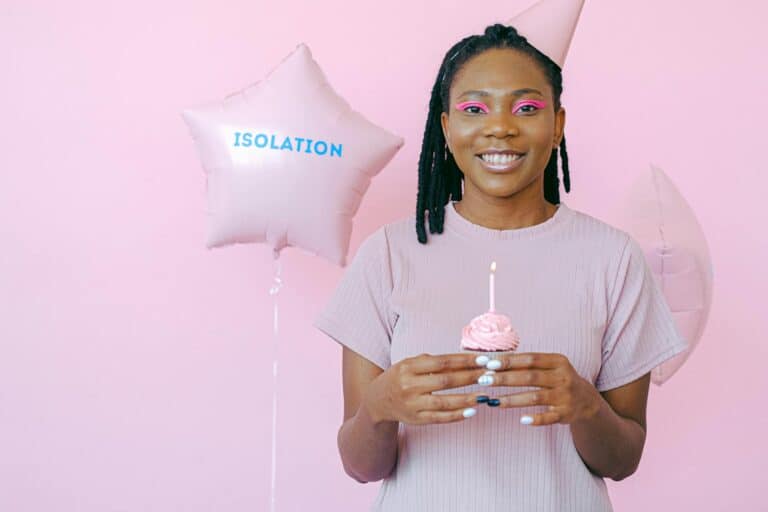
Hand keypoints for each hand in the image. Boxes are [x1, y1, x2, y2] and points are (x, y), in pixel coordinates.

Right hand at [363, 353, 491, 425]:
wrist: (377, 401)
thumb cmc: (399, 377)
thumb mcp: (409, 363)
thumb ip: (431, 360)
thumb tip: (463, 360)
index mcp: (408, 367)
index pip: (441, 362)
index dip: (463, 361)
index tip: (483, 360)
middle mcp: (409, 385)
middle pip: (445, 381)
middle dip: (470, 377)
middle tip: (490, 375)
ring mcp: (413, 404)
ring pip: (445, 402)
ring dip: (467, 398)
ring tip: (485, 395)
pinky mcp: (417, 419)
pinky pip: (440, 418)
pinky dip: (457, 415)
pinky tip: (472, 410)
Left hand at [480, 352, 601, 425]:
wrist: (587, 400)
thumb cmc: (558, 378)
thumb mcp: (550, 366)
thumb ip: (526, 363)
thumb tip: (492, 361)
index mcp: (558, 361)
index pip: (530, 359)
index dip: (509, 361)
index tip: (488, 364)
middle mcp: (563, 377)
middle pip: (530, 377)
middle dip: (505, 379)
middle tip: (484, 380)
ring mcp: (565, 396)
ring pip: (536, 397)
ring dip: (512, 399)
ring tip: (493, 401)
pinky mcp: (566, 414)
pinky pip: (549, 417)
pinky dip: (536, 419)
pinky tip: (521, 419)